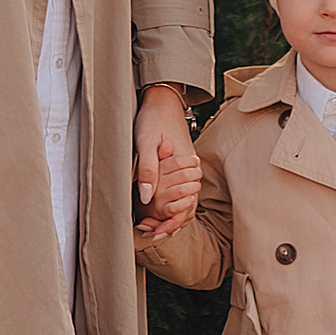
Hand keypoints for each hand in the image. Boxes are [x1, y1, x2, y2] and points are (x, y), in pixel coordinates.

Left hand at [135, 84, 198, 236]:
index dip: (170, 222)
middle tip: (151, 236)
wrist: (162, 99)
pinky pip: (180, 191)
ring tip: (152, 229)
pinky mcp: (178, 166)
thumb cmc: (153, 119)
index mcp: (185, 167)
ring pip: (184, 200)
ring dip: (170, 217)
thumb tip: (147, 199)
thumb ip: (148, 170)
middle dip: (170, 224)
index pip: (184, 205)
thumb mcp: (146, 143)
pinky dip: (171, 204)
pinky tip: (158, 210)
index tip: (155, 233)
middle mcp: (189, 170)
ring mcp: (186, 169)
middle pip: (185, 207)